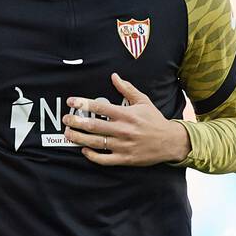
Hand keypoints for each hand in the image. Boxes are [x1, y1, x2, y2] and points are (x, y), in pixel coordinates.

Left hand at [62, 72, 189, 166]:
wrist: (170, 142)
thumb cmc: (154, 120)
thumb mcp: (143, 101)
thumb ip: (127, 89)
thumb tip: (114, 76)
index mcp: (126, 114)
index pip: (99, 107)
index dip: (83, 103)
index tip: (71, 101)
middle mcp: (122, 130)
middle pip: (93, 125)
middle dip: (76, 121)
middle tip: (65, 119)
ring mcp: (122, 145)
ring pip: (95, 142)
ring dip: (79, 138)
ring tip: (68, 134)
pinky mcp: (124, 159)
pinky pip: (104, 159)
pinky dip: (92, 156)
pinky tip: (84, 150)